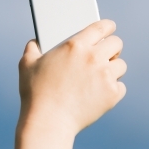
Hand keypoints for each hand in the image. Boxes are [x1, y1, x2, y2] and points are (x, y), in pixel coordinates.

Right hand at [18, 19, 126, 137]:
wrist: (48, 122)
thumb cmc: (36, 93)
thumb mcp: (27, 65)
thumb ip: (32, 48)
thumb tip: (35, 42)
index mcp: (75, 45)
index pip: (101, 27)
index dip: (107, 26)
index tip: (109, 28)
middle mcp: (93, 57)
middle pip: (117, 43)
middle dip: (113, 47)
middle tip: (107, 53)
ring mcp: (105, 76)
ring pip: (121, 65)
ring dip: (114, 68)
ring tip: (104, 74)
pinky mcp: (111, 95)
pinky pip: (121, 86)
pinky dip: (113, 89)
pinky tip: (103, 92)